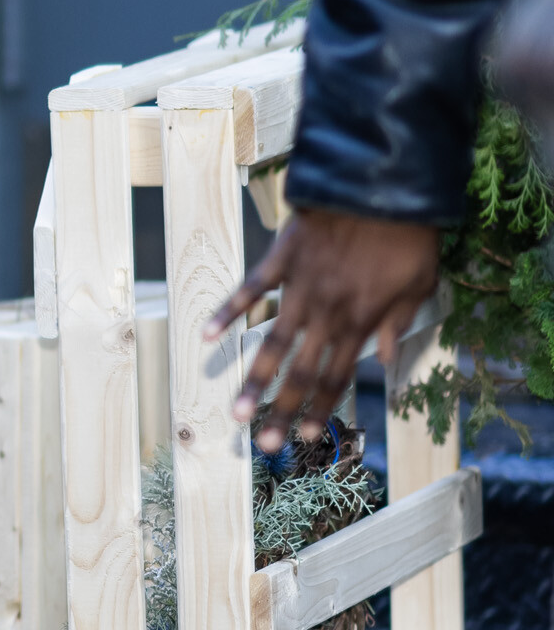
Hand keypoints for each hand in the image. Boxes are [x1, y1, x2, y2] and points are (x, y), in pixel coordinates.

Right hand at [205, 208, 439, 450]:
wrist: (382, 184)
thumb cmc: (407, 233)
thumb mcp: (420, 284)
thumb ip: (399, 323)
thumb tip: (386, 361)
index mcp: (361, 321)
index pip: (337, 376)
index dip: (322, 409)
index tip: (307, 438)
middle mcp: (327, 312)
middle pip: (301, 372)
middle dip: (282, 411)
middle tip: (263, 445)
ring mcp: (300, 286)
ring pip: (273, 342)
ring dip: (253, 380)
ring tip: (235, 411)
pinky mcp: (281, 258)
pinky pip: (250, 289)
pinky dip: (229, 312)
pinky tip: (208, 335)